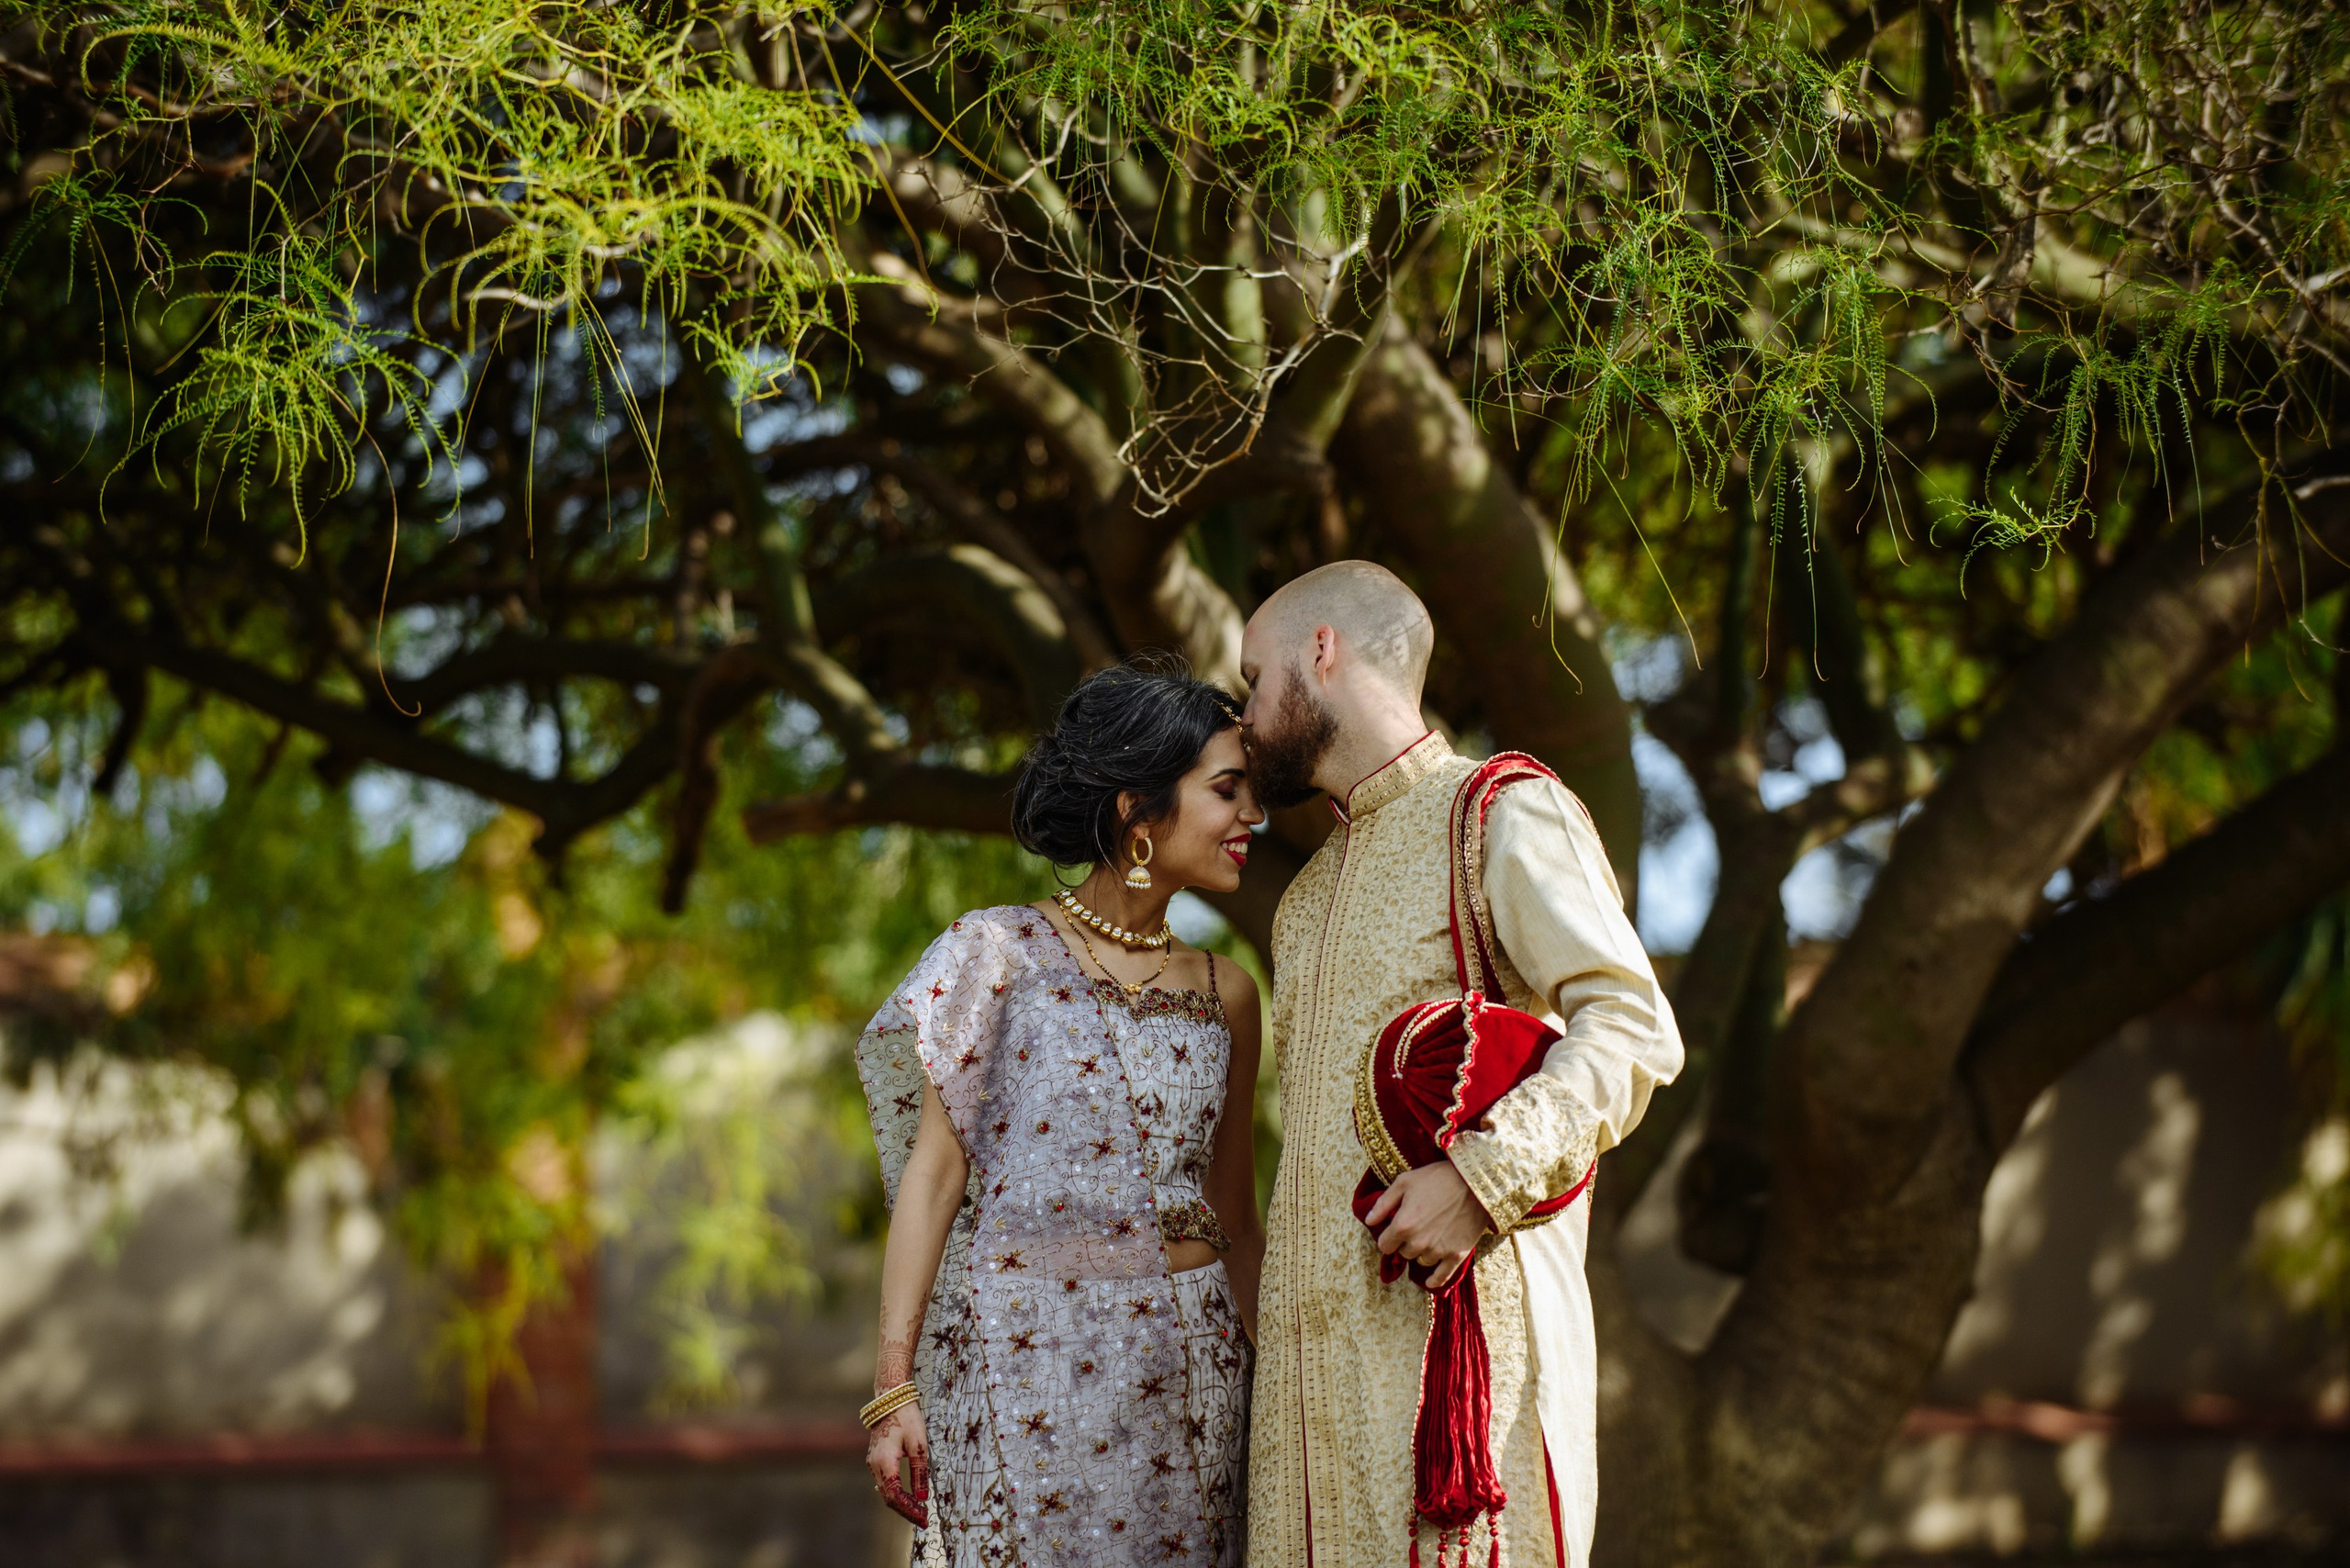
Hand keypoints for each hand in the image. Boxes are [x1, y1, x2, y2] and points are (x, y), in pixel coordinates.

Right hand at [866, 1401, 929, 1526]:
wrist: (891, 1399)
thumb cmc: (907, 1419)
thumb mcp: (918, 1444)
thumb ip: (919, 1471)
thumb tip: (921, 1497)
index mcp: (884, 1462)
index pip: (895, 1496)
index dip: (909, 1510)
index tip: (924, 1518)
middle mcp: (874, 1465)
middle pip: (888, 1498)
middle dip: (906, 1511)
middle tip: (924, 1519)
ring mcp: (872, 1463)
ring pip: (885, 1491)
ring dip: (901, 1503)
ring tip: (919, 1511)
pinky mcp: (875, 1460)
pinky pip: (884, 1483)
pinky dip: (895, 1493)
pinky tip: (908, 1497)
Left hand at [1364, 1161, 1492, 1290]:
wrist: (1474, 1182)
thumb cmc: (1437, 1178)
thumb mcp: (1404, 1182)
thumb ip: (1383, 1203)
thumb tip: (1369, 1221)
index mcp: (1403, 1225)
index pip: (1384, 1245)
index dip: (1388, 1237)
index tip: (1394, 1231)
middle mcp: (1418, 1242)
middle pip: (1403, 1253)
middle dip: (1406, 1243)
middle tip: (1417, 1228)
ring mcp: (1438, 1250)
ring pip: (1421, 1261)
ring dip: (1423, 1252)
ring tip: (1431, 1235)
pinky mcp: (1456, 1255)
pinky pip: (1441, 1276)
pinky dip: (1434, 1280)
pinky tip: (1430, 1281)